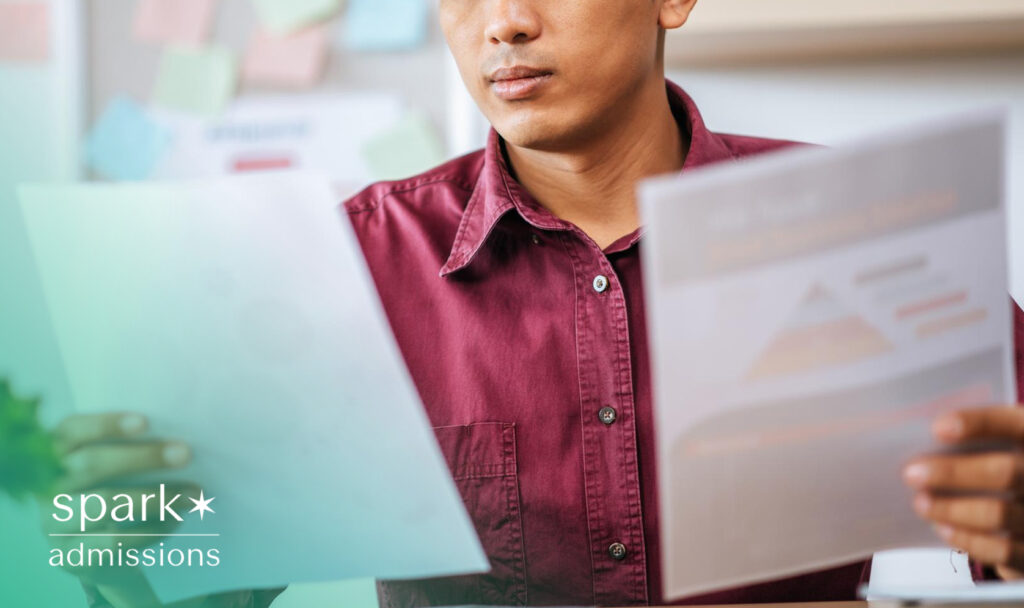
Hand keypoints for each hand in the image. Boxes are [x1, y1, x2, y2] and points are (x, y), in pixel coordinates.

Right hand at [38, 412, 199, 606]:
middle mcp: (48, 488)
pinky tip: (176, 520)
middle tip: (185, 454)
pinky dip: (152, 529)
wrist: (99, 553)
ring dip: (156, 497)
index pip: (71, 430)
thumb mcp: (113, 470)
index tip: (146, 422)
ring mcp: (54, 524)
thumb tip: (177, 440)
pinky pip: (114, 541)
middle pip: (90, 465)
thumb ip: (130, 449)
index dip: (105, 424)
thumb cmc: (114, 494)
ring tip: (194, 495)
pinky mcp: (70, 557)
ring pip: (104, 505)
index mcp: (54, 455)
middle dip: (143, 457)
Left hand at [904, 405, 1023, 579]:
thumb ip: (972, 438)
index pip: (1012, 424)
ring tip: (921, 503)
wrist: (1023, 510)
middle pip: (1005, 472)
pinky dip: (967, 539)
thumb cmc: (997, 468)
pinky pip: (1002, 550)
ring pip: (999, 513)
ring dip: (952, 509)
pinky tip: (942, 527)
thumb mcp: (995, 445)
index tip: (938, 428)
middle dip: (953, 473)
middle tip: (912, 473)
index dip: (978, 423)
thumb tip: (918, 437)